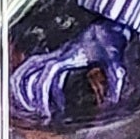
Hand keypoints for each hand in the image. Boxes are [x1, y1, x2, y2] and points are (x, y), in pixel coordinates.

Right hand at [10, 18, 139, 125]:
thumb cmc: (110, 40)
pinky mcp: (60, 59)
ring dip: (25, 88)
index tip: (46, 112)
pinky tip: (56, 102)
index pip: (46, 74)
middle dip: (25, 93)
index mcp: (67, 56)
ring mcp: (56, 56)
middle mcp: (57, 55)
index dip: (42, 94)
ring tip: (32, 109)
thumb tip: (113, 100)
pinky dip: (39, 86)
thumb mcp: (115, 61)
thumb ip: (114, 80)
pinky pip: (40, 72)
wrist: (110, 26)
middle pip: (28, 70)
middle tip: (35, 113)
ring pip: (29, 69)